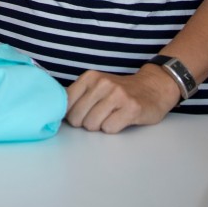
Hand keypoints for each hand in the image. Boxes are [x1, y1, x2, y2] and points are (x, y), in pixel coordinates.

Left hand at [64, 65, 180, 133]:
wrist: (154, 87)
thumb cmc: (121, 91)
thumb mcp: (97, 85)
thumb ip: (78, 95)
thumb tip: (54, 109)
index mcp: (90, 77)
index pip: (66, 104)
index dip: (72, 114)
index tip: (82, 113)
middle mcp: (102, 83)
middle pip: (77, 118)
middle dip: (85, 122)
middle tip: (100, 116)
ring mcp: (117, 95)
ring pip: (92, 125)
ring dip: (100, 126)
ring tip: (111, 116)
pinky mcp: (131, 108)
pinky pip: (109, 129)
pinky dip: (113, 128)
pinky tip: (121, 119)